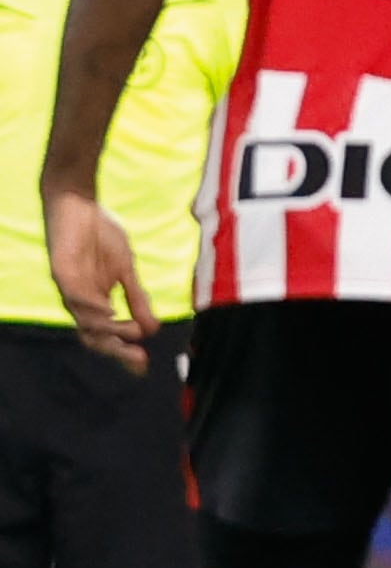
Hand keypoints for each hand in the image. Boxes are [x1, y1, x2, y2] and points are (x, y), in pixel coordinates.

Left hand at [44, 190, 154, 373]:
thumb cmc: (101, 233)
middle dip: (116, 350)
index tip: (145, 365)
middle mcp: (80, 301)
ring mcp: (70, 287)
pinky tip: (110, 309)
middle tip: (139, 359)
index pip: (106, 336)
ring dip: (108, 329)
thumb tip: (153, 330)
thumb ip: (137, 298)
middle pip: (93, 336)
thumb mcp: (126, 269)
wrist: (78, 202)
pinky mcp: (61, 272)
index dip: (123, 352)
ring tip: (131, 331)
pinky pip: (75, 296)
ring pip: (84, 320)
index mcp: (95, 302)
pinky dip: (92, 306)